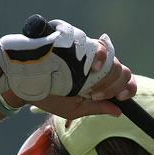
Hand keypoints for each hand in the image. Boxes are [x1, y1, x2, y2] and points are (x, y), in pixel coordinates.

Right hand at [1, 40, 136, 119]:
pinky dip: (102, 56)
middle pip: (121, 70)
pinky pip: (100, 45)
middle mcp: (97, 65)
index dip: (128, 88)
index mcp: (99, 79)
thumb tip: (119, 112)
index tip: (120, 98)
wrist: (25, 81)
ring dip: (108, 77)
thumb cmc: (48, 96)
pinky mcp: (80, 42)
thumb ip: (96, 109)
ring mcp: (89, 52)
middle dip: (113, 87)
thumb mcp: (73, 108)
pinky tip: (95, 68)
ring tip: (90, 90)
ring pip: (114, 59)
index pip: (123, 79)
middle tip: (94, 96)